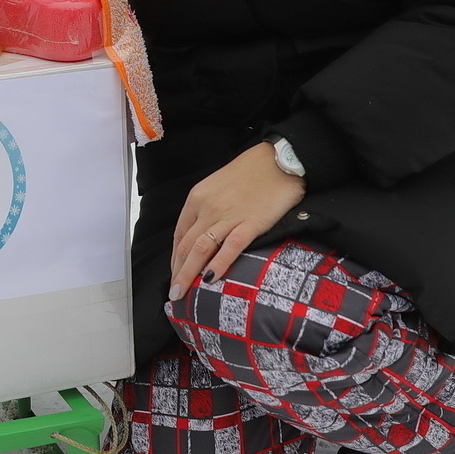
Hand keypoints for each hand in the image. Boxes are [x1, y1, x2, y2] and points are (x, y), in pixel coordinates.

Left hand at [168, 143, 306, 300]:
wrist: (280, 160)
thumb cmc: (252, 171)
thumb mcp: (218, 185)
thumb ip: (207, 207)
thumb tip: (201, 232)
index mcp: (197, 198)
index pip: (179, 234)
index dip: (174, 258)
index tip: (174, 274)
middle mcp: (208, 207)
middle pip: (185, 246)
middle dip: (177, 272)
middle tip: (174, 293)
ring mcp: (228, 216)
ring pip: (200, 249)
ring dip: (188, 274)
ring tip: (183, 293)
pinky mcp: (251, 223)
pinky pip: (230, 248)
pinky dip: (218, 265)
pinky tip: (210, 280)